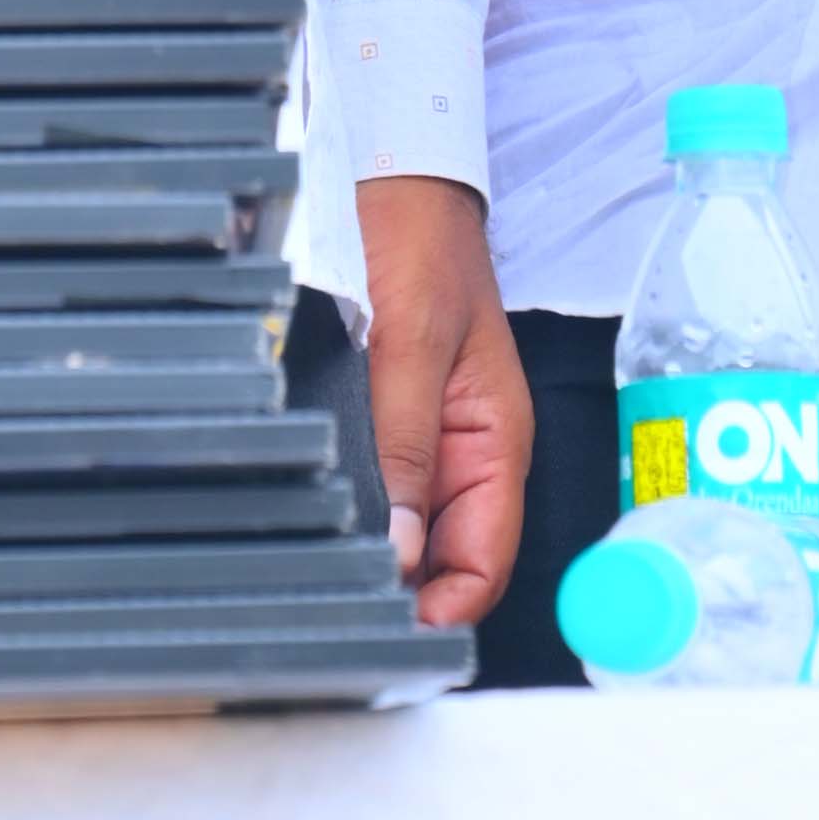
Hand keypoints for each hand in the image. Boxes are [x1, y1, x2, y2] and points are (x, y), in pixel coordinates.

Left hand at [356, 175, 531, 629]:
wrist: (399, 183)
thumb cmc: (423, 246)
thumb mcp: (413, 345)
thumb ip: (406, 447)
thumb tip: (399, 551)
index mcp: (496, 441)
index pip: (486, 563)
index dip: (445, 609)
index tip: (393, 636)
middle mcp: (468, 453)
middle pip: (448, 560)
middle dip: (407, 596)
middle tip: (342, 614)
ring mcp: (432, 441)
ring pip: (410, 532)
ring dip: (378, 559)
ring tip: (325, 578)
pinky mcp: (395, 424)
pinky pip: (384, 492)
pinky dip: (360, 517)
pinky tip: (322, 524)